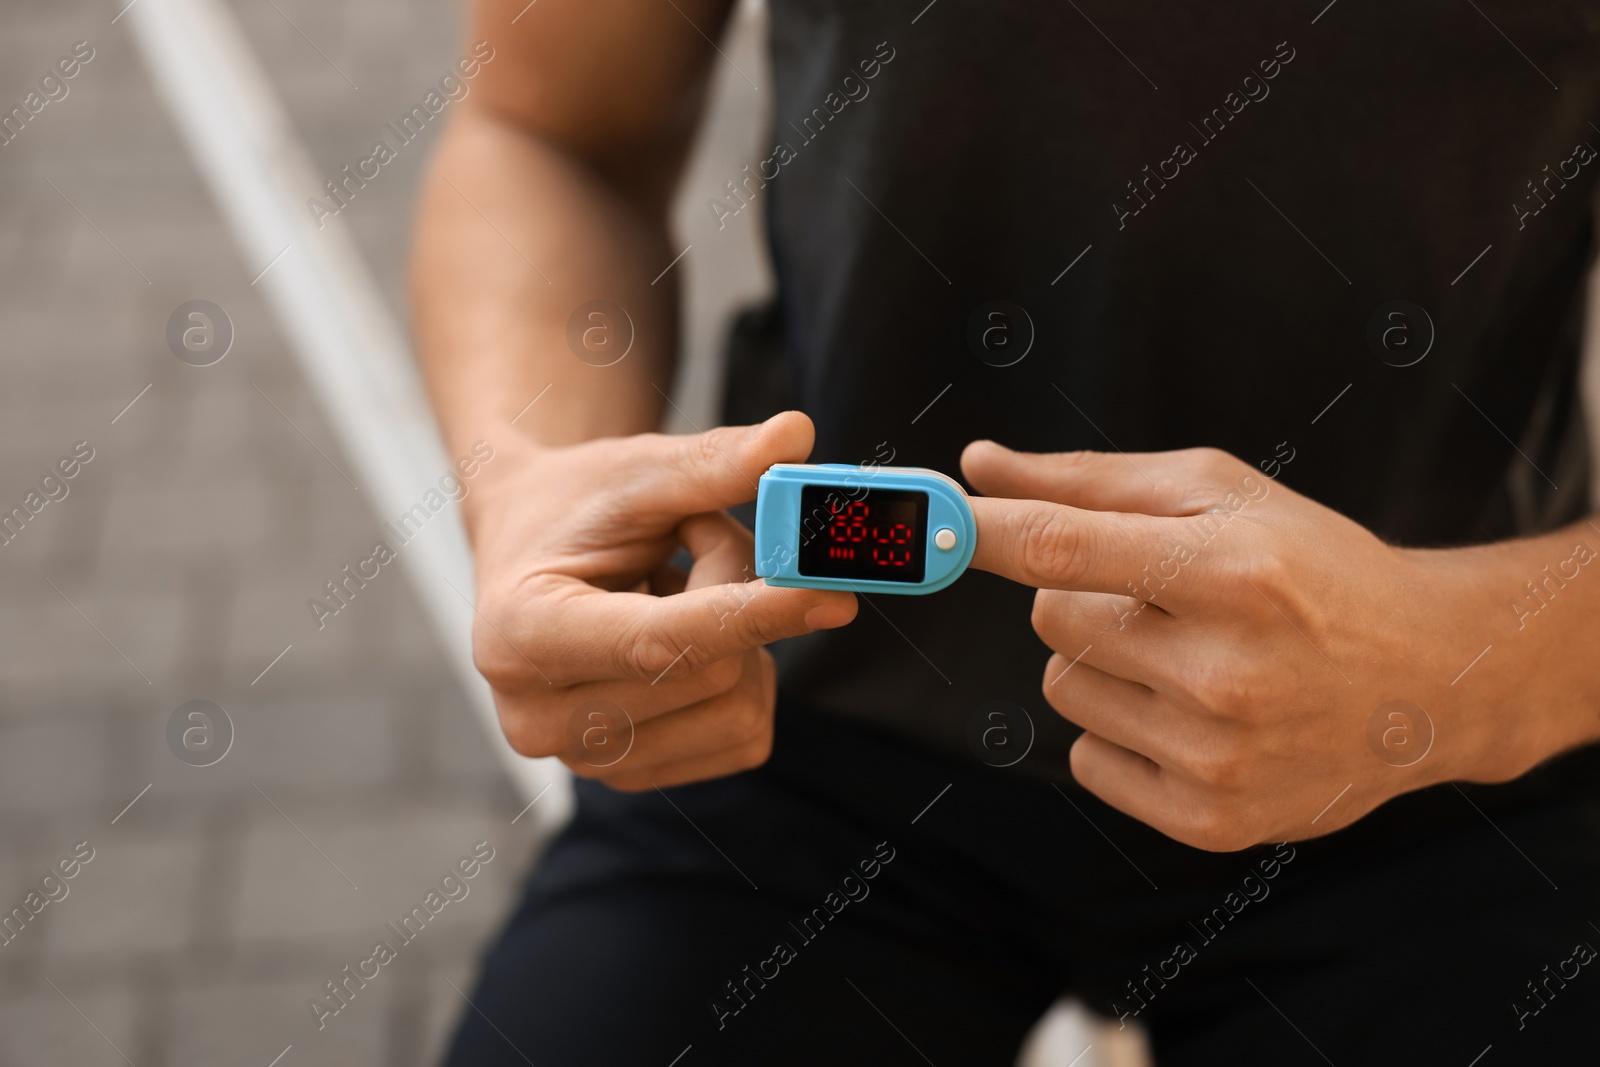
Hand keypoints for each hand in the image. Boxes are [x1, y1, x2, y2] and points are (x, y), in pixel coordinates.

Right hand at [468, 412, 856, 790]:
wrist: (529, 550)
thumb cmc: (575, 506)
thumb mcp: (636, 471)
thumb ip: (712, 462)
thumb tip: (795, 435)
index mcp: (519, 637)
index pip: (660, 643)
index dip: (753, 617)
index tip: (833, 594)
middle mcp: (538, 718)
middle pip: (713, 674)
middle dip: (738, 592)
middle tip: (704, 535)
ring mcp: (586, 761)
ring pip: (739, 711)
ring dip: (744, 637)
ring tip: (683, 586)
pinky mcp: (636, 775)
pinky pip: (744, 737)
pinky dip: (741, 677)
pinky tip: (687, 637)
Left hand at [961, 441, 1567, 850]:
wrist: (1427, 679)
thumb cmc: (1311, 567)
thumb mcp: (1220, 496)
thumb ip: (1087, 481)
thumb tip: (975, 468)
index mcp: (1231, 572)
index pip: (1061, 549)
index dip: (979, 533)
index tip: (924, 523)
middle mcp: (1224, 671)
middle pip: (1050, 619)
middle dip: (1084, 597)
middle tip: (1166, 598)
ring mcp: (1216, 756)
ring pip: (1063, 687)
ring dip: (1103, 665)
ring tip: (1190, 657)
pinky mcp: (1210, 819)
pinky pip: (1087, 760)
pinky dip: (1120, 733)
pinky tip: (1194, 716)